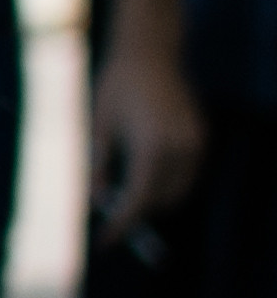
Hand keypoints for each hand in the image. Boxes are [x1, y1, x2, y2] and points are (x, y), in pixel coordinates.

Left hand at [92, 41, 207, 239]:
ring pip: (176, 192)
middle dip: (134, 214)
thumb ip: (98, 167)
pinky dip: (165, 184)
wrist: (149, 54)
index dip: (120, 226)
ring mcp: (196, 144)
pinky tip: (141, 175)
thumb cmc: (115, 87)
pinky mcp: (201, 138)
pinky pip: (186, 175)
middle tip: (107, 216)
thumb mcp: (98, 128)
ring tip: (120, 192)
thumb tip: (97, 202)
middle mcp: (181, 149)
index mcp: (152, 148)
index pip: (138, 202)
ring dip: (151, 201)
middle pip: (159, 201)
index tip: (104, 243)